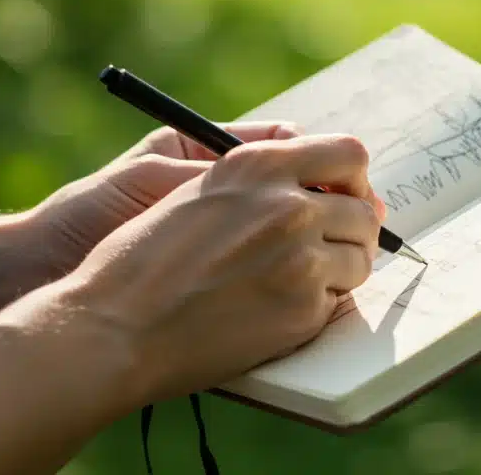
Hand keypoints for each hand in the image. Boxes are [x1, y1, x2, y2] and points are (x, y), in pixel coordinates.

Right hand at [58, 134, 384, 403]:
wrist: (116, 328)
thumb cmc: (142, 260)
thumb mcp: (200, 191)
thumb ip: (261, 180)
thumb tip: (322, 181)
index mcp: (260, 166)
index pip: (349, 153)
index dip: (352, 179)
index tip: (342, 196)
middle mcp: (287, 206)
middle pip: (364, 209)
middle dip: (353, 229)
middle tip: (329, 247)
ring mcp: (301, 260)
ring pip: (360, 258)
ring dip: (340, 268)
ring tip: (301, 280)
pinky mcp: (303, 310)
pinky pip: (337, 302)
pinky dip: (317, 305)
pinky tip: (277, 308)